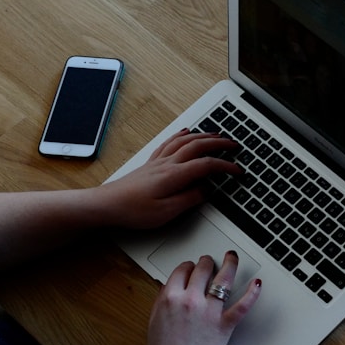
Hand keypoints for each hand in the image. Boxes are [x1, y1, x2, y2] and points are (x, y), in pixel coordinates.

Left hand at [96, 130, 240, 229]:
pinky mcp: (151, 163)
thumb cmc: (133, 210)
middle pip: (198, 145)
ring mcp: (158, 161)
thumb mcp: (166, 212)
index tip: (238, 171)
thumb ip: (189, 199)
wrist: (107, 204)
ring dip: (203, 135)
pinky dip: (182, 135)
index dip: (225, 166)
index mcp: (174, 175)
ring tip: (217, 135)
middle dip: (219, 143)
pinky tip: (186, 132)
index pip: (206, 165)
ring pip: (185, 141)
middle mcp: (167, 164)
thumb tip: (205, 190)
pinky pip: (170, 142)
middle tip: (234, 144)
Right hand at [147, 251, 260, 344]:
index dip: (188, 265)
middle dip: (207, 262)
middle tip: (210, 261)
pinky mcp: (225, 324)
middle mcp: (190, 300)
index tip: (191, 266)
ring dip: (230, 264)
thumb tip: (169, 285)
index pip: (182, 270)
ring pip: (223, 279)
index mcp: (170, 297)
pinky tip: (257, 283)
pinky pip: (242, 305)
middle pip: (203, 269)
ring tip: (232, 257)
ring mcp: (209, 311)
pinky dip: (252, 293)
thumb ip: (163, 299)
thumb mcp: (155, 319)